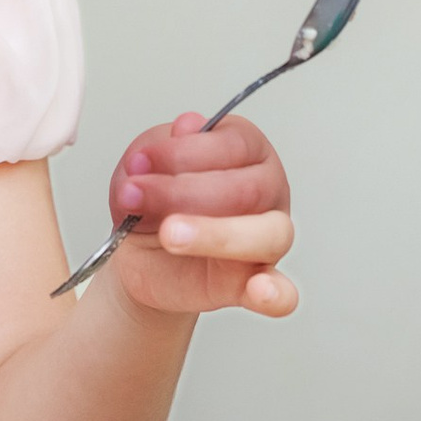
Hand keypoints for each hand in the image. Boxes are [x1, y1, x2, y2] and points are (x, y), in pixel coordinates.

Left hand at [101, 113, 296, 316]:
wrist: (141, 255)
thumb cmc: (153, 203)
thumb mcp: (143, 168)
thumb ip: (163, 148)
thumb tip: (187, 126)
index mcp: (245, 150)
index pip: (233, 145)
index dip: (183, 152)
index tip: (141, 163)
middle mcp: (267, 190)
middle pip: (248, 188)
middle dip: (185, 192)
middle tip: (138, 199)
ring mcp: (267, 238)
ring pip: (267, 233)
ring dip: (214, 234)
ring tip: (170, 235)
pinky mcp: (254, 282)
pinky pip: (283, 293)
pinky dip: (275, 293)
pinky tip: (259, 290)